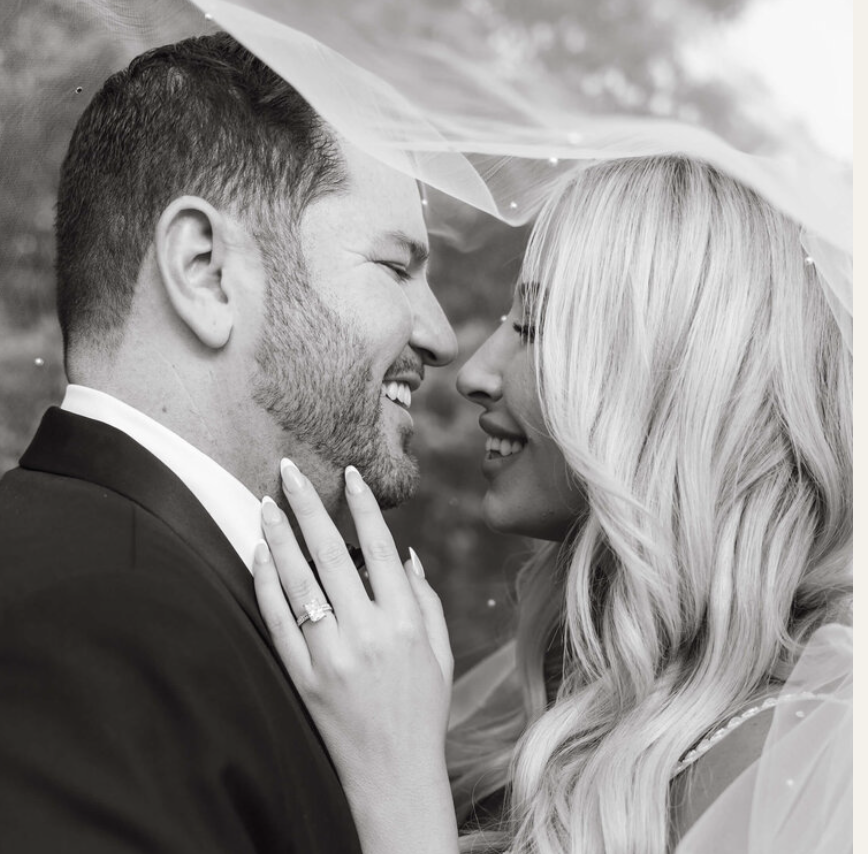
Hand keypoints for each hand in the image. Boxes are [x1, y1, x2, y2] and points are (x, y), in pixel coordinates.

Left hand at [252, 459, 456, 853]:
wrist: (392, 774)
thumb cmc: (422, 708)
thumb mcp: (440, 652)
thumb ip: (427, 599)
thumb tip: (406, 553)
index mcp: (405, 622)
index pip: (381, 547)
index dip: (363, 505)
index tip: (348, 474)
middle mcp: (367, 633)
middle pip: (331, 553)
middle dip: (308, 505)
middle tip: (289, 469)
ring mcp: (330, 656)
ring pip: (297, 581)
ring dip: (279, 537)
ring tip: (267, 502)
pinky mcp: (301, 677)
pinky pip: (277, 621)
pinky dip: (265, 584)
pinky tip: (259, 555)